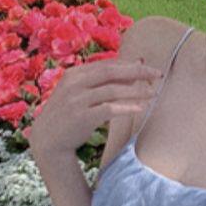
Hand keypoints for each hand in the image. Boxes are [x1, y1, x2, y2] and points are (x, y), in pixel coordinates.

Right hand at [21, 53, 162, 162]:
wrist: (47, 141)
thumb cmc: (68, 117)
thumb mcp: (78, 94)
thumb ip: (98, 83)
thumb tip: (130, 71)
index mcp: (73, 74)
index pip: (106, 64)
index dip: (129, 64)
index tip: (147, 67)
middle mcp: (74, 84)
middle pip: (111, 72)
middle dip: (137, 71)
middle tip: (157, 74)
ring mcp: (77, 100)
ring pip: (112, 90)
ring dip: (136, 91)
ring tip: (153, 93)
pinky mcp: (81, 117)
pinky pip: (109, 109)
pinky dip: (127, 107)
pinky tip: (140, 108)